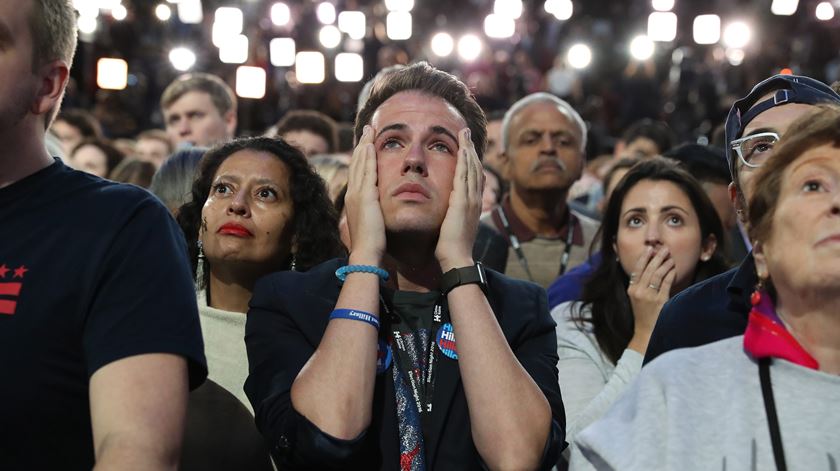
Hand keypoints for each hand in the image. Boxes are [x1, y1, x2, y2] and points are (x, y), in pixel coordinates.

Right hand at [344, 125, 385, 265]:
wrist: (366, 253)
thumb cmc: (370, 242)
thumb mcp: (369, 222)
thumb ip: (370, 212)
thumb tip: (374, 209)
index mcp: (354, 199)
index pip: (357, 172)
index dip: (361, 156)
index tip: (366, 143)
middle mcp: (352, 193)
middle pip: (357, 163)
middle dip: (362, 145)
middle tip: (366, 129)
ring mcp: (357, 194)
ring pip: (360, 164)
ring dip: (364, 145)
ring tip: (369, 131)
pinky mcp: (366, 197)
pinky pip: (367, 172)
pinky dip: (368, 158)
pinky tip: (371, 146)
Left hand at [435, 128, 483, 271]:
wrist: (456, 258)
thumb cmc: (450, 248)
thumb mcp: (452, 227)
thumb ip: (451, 217)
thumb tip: (447, 214)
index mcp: (471, 205)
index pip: (473, 177)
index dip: (471, 161)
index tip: (467, 148)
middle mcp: (475, 199)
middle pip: (475, 168)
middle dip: (471, 149)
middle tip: (467, 132)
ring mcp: (471, 199)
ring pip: (472, 168)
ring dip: (469, 149)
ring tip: (464, 133)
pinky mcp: (463, 202)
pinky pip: (465, 176)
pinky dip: (466, 161)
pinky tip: (463, 148)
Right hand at [626, 246, 675, 340]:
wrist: (646, 332)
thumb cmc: (643, 314)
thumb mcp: (636, 298)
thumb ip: (639, 284)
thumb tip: (647, 268)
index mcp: (631, 289)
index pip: (637, 269)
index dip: (644, 257)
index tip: (650, 248)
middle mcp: (639, 291)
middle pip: (649, 270)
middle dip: (657, 257)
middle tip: (664, 248)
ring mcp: (649, 297)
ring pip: (657, 275)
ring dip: (665, 264)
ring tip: (670, 257)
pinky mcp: (660, 302)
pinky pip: (666, 284)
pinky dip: (670, 275)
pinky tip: (674, 269)